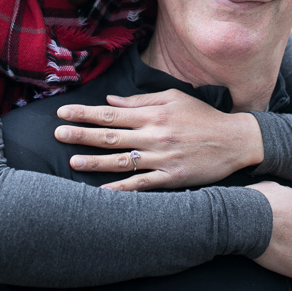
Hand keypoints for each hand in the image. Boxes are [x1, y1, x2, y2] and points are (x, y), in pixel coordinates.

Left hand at [53, 89, 264, 190]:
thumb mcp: (173, 98)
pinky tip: (102, 193)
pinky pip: (141, 185)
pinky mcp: (171, 178)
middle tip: (57, 134)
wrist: (234, 140)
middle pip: (111, 136)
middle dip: (81, 134)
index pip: (111, 114)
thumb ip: (141, 101)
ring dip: (94, 161)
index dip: (85, 113)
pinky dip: (121, 189)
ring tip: (72, 162)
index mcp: (153, 114)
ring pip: (121, 161)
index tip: (64, 113)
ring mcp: (162, 158)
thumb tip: (110, 102)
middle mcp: (154, 135)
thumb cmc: (202, 117)